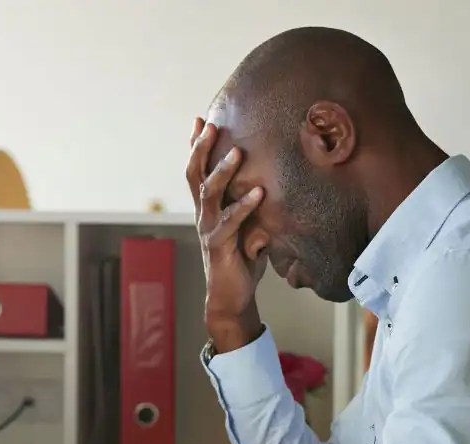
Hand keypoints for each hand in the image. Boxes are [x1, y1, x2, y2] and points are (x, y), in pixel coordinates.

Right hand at [187, 117, 265, 351]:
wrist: (232, 298)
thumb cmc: (242, 260)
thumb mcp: (249, 225)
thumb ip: (253, 204)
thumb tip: (274, 178)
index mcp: (208, 208)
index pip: (197, 171)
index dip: (195, 146)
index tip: (200, 119)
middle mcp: (203, 215)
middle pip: (195, 175)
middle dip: (201, 148)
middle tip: (211, 125)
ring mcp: (208, 229)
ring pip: (209, 193)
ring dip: (222, 171)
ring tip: (236, 151)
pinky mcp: (219, 246)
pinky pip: (230, 222)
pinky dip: (244, 207)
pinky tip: (259, 192)